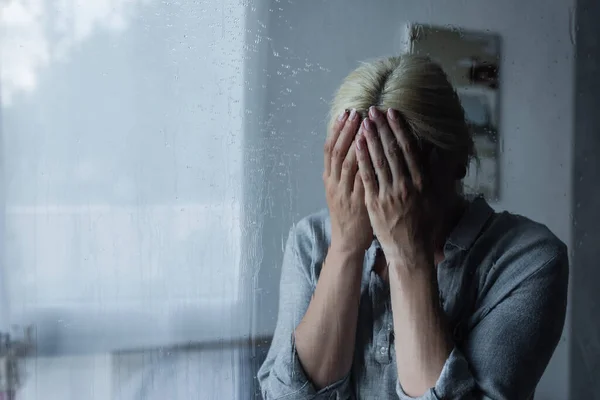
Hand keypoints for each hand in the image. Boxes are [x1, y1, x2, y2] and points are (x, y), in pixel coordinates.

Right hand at [324, 109, 372, 254]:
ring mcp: (344, 192)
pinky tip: (374, 149)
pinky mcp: (357, 201)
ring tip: (365, 124)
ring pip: (347, 162)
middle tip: (355, 112)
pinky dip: (367, 163)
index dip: (337, 130)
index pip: (330, 149)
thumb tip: (355, 146)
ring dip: (356, 142)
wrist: (348, 241)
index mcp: (329, 179)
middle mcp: (334, 183)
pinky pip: (361, 179)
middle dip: (346, 130)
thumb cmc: (349, 214)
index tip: (345, 112)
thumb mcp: (342, 190)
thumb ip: (346, 171)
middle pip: (337, 151)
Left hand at [355, 107, 434, 266]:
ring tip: (364, 120)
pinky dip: (362, 157)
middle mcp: (406, 185)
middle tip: (374, 110)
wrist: (409, 250)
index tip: (393, 113)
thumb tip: (436, 150)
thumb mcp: (436, 198)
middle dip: (383, 128)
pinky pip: (367, 176)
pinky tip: (357, 143)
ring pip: (379, 160)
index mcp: (422, 182)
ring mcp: (389, 194)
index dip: (400, 129)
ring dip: (371, 138)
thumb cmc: (424, 224)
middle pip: (392, 151)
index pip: (410, 149)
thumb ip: (436, 173)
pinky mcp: (374, 203)